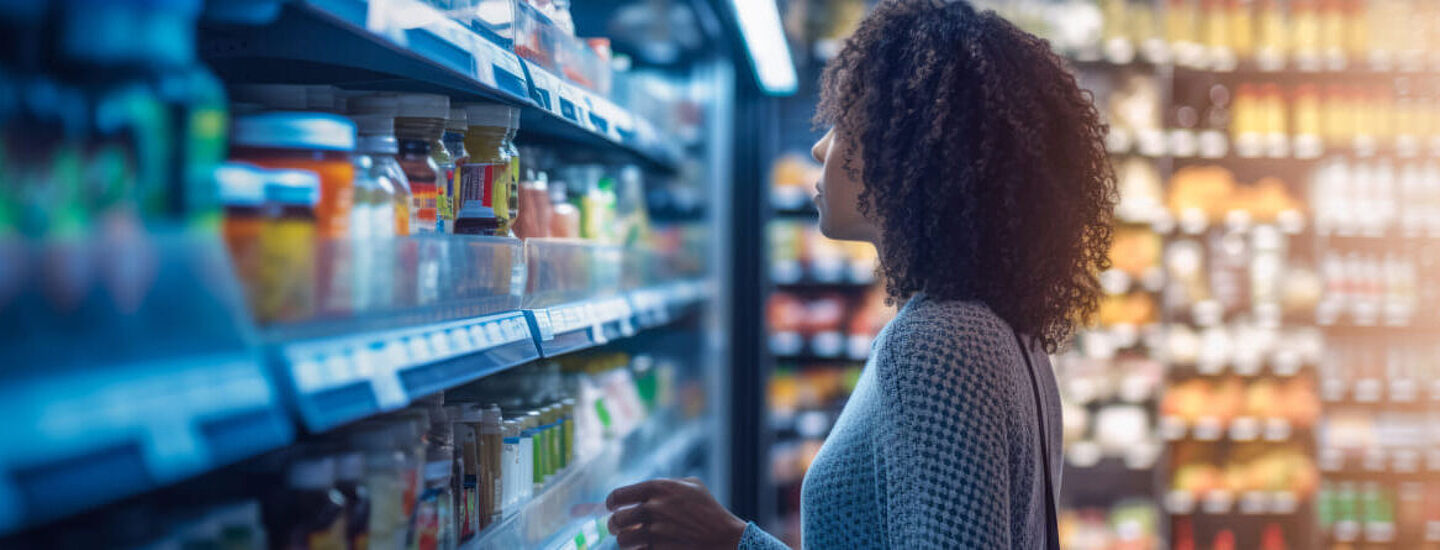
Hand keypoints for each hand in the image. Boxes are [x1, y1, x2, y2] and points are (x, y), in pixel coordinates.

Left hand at [605, 477, 747, 549]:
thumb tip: (642, 491)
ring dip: (625, 541)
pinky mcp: (659, 549)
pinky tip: (644, 547)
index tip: (613, 508)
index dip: (612, 503)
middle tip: (618, 527)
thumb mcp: (691, 485)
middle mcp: (654, 508)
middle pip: (616, 520)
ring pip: (622, 540)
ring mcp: (656, 531)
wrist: (725, 537)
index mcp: (658, 488)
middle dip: (615, 525)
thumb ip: (666, 484)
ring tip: (631, 539)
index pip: (618, 496)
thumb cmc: (709, 509)